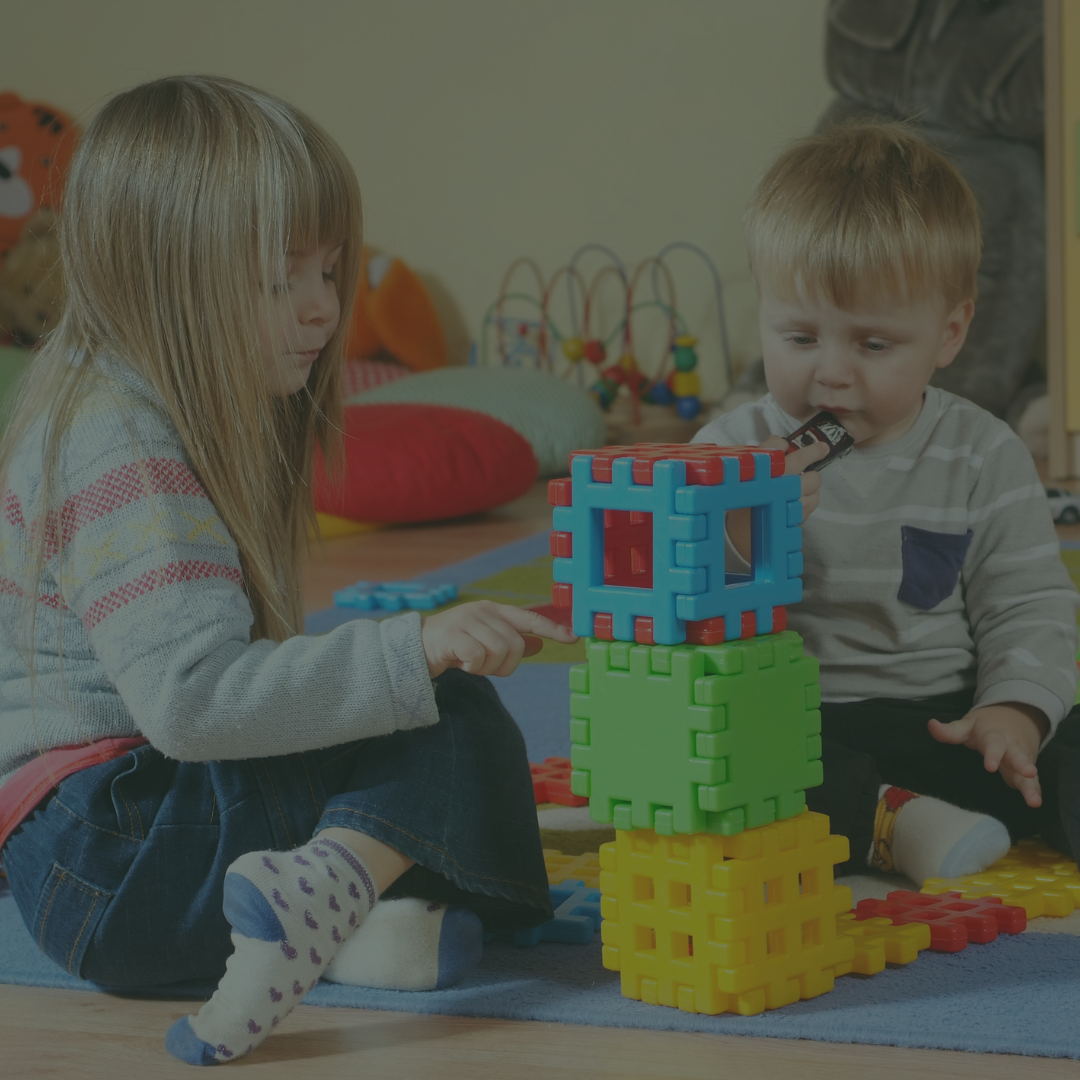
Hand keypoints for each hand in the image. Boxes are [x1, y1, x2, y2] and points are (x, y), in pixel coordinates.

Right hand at [421, 600, 577, 678]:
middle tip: (487, 667)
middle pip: (516, 644)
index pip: (530, 618)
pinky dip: (473, 668)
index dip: (553, 628)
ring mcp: (467, 620)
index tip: (574, 637)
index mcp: (494, 610)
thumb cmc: (454, 645)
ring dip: (488, 668)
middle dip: (506, 665)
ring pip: (499, 651)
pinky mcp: (453, 634)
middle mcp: (483, 611)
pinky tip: (460, 664)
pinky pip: (478, 657)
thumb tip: (539, 644)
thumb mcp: (485, 642)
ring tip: (471, 664)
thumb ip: (511, 641)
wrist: (414, 646)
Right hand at [727, 436, 827, 560]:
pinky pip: (815, 498)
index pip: (776, 445)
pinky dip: (810, 497)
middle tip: (822, 448)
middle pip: (802, 459)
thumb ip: (764, 454)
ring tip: (801, 485)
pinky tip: (798, 499)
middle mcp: (779, 481)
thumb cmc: (747, 502)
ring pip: (815, 479)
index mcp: (764, 470)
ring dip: (811, 480)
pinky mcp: (800, 513)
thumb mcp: (750, 476)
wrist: (746, 532)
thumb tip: (780, 441)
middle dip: (814, 451)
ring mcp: (791, 497)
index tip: (785, 445)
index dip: (781, 444)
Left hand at [928, 702, 1049, 808]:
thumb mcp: (967, 724)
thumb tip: (931, 724)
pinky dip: (1034, 790)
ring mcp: (1021, 760)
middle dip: (1022, 765)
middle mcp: (1011, 748)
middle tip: (1028, 773)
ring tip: (1035, 801)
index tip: (990, 766)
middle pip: (1017, 757)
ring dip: (1031, 785)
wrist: (1017, 716)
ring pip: (1027, 773)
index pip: (993, 745)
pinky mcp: (1026, 771)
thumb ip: (950, 730)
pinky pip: (1032, 781)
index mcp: (995, 736)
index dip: (992, 755)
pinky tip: (1036, 802)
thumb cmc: (986, 725)